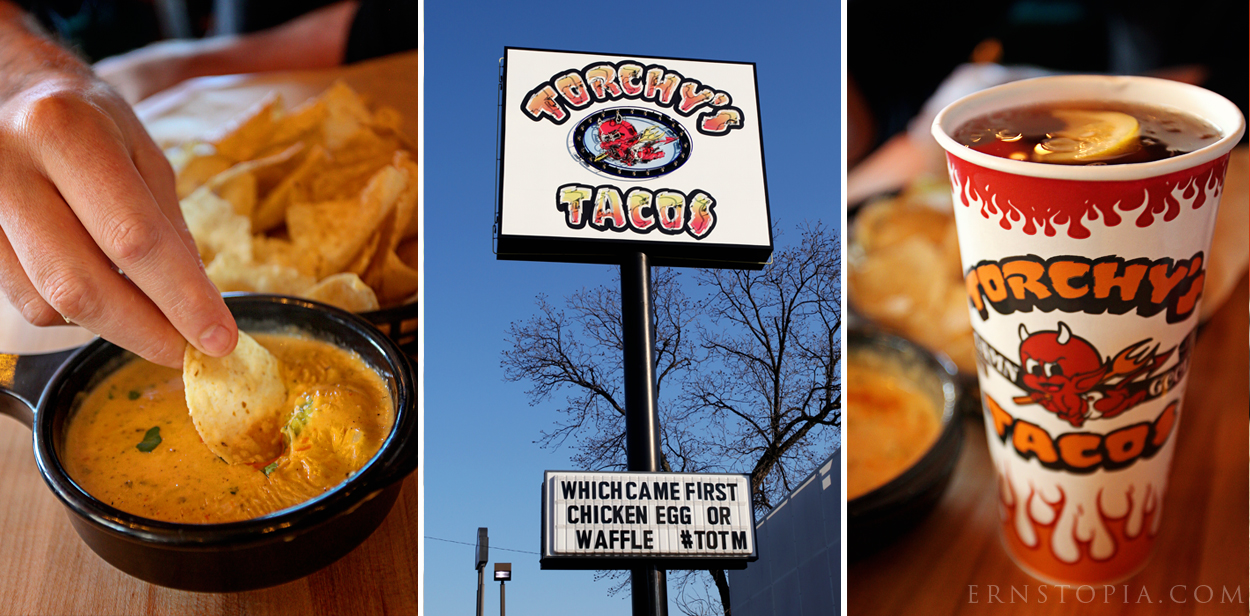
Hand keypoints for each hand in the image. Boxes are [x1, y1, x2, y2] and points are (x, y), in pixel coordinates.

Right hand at [0, 18, 236, 366]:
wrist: (10, 93)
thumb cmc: (90, 122)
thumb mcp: (144, 153)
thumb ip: (170, 227)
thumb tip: (200, 305)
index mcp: (64, 132)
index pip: (133, 237)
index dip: (180, 298)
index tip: (219, 339)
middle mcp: (8, 168)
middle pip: (80, 284)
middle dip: (144, 331)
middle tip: (188, 351)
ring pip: (49, 303)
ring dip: (113, 325)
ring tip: (152, 314)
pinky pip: (26, 301)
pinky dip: (76, 313)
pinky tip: (103, 290)